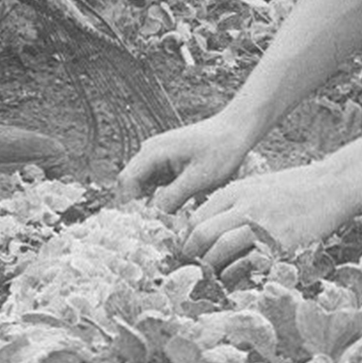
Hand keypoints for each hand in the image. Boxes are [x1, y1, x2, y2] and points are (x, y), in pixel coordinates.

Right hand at [117, 112, 257, 216]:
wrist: (236, 131)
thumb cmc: (220, 150)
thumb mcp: (197, 178)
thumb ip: (172, 197)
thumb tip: (150, 217)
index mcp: (152, 152)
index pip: (126, 182)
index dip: (128, 206)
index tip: (140, 227)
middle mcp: (149, 153)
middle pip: (130, 186)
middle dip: (137, 208)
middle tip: (150, 231)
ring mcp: (157, 158)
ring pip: (142, 187)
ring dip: (148, 205)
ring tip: (161, 226)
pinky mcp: (167, 165)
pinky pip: (155, 185)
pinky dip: (159, 199)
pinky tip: (170, 214)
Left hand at [179, 163, 354, 277]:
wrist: (330, 187)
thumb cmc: (293, 189)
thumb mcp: (256, 186)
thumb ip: (232, 204)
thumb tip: (208, 230)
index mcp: (236, 191)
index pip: (196, 218)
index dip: (187, 239)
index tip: (187, 252)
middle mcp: (244, 206)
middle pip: (203, 234)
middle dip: (191, 255)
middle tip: (191, 268)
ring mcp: (261, 225)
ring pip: (220, 249)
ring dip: (210, 267)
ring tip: (210, 276)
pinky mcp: (279, 243)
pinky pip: (247, 263)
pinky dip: (235, 274)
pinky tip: (234, 278)